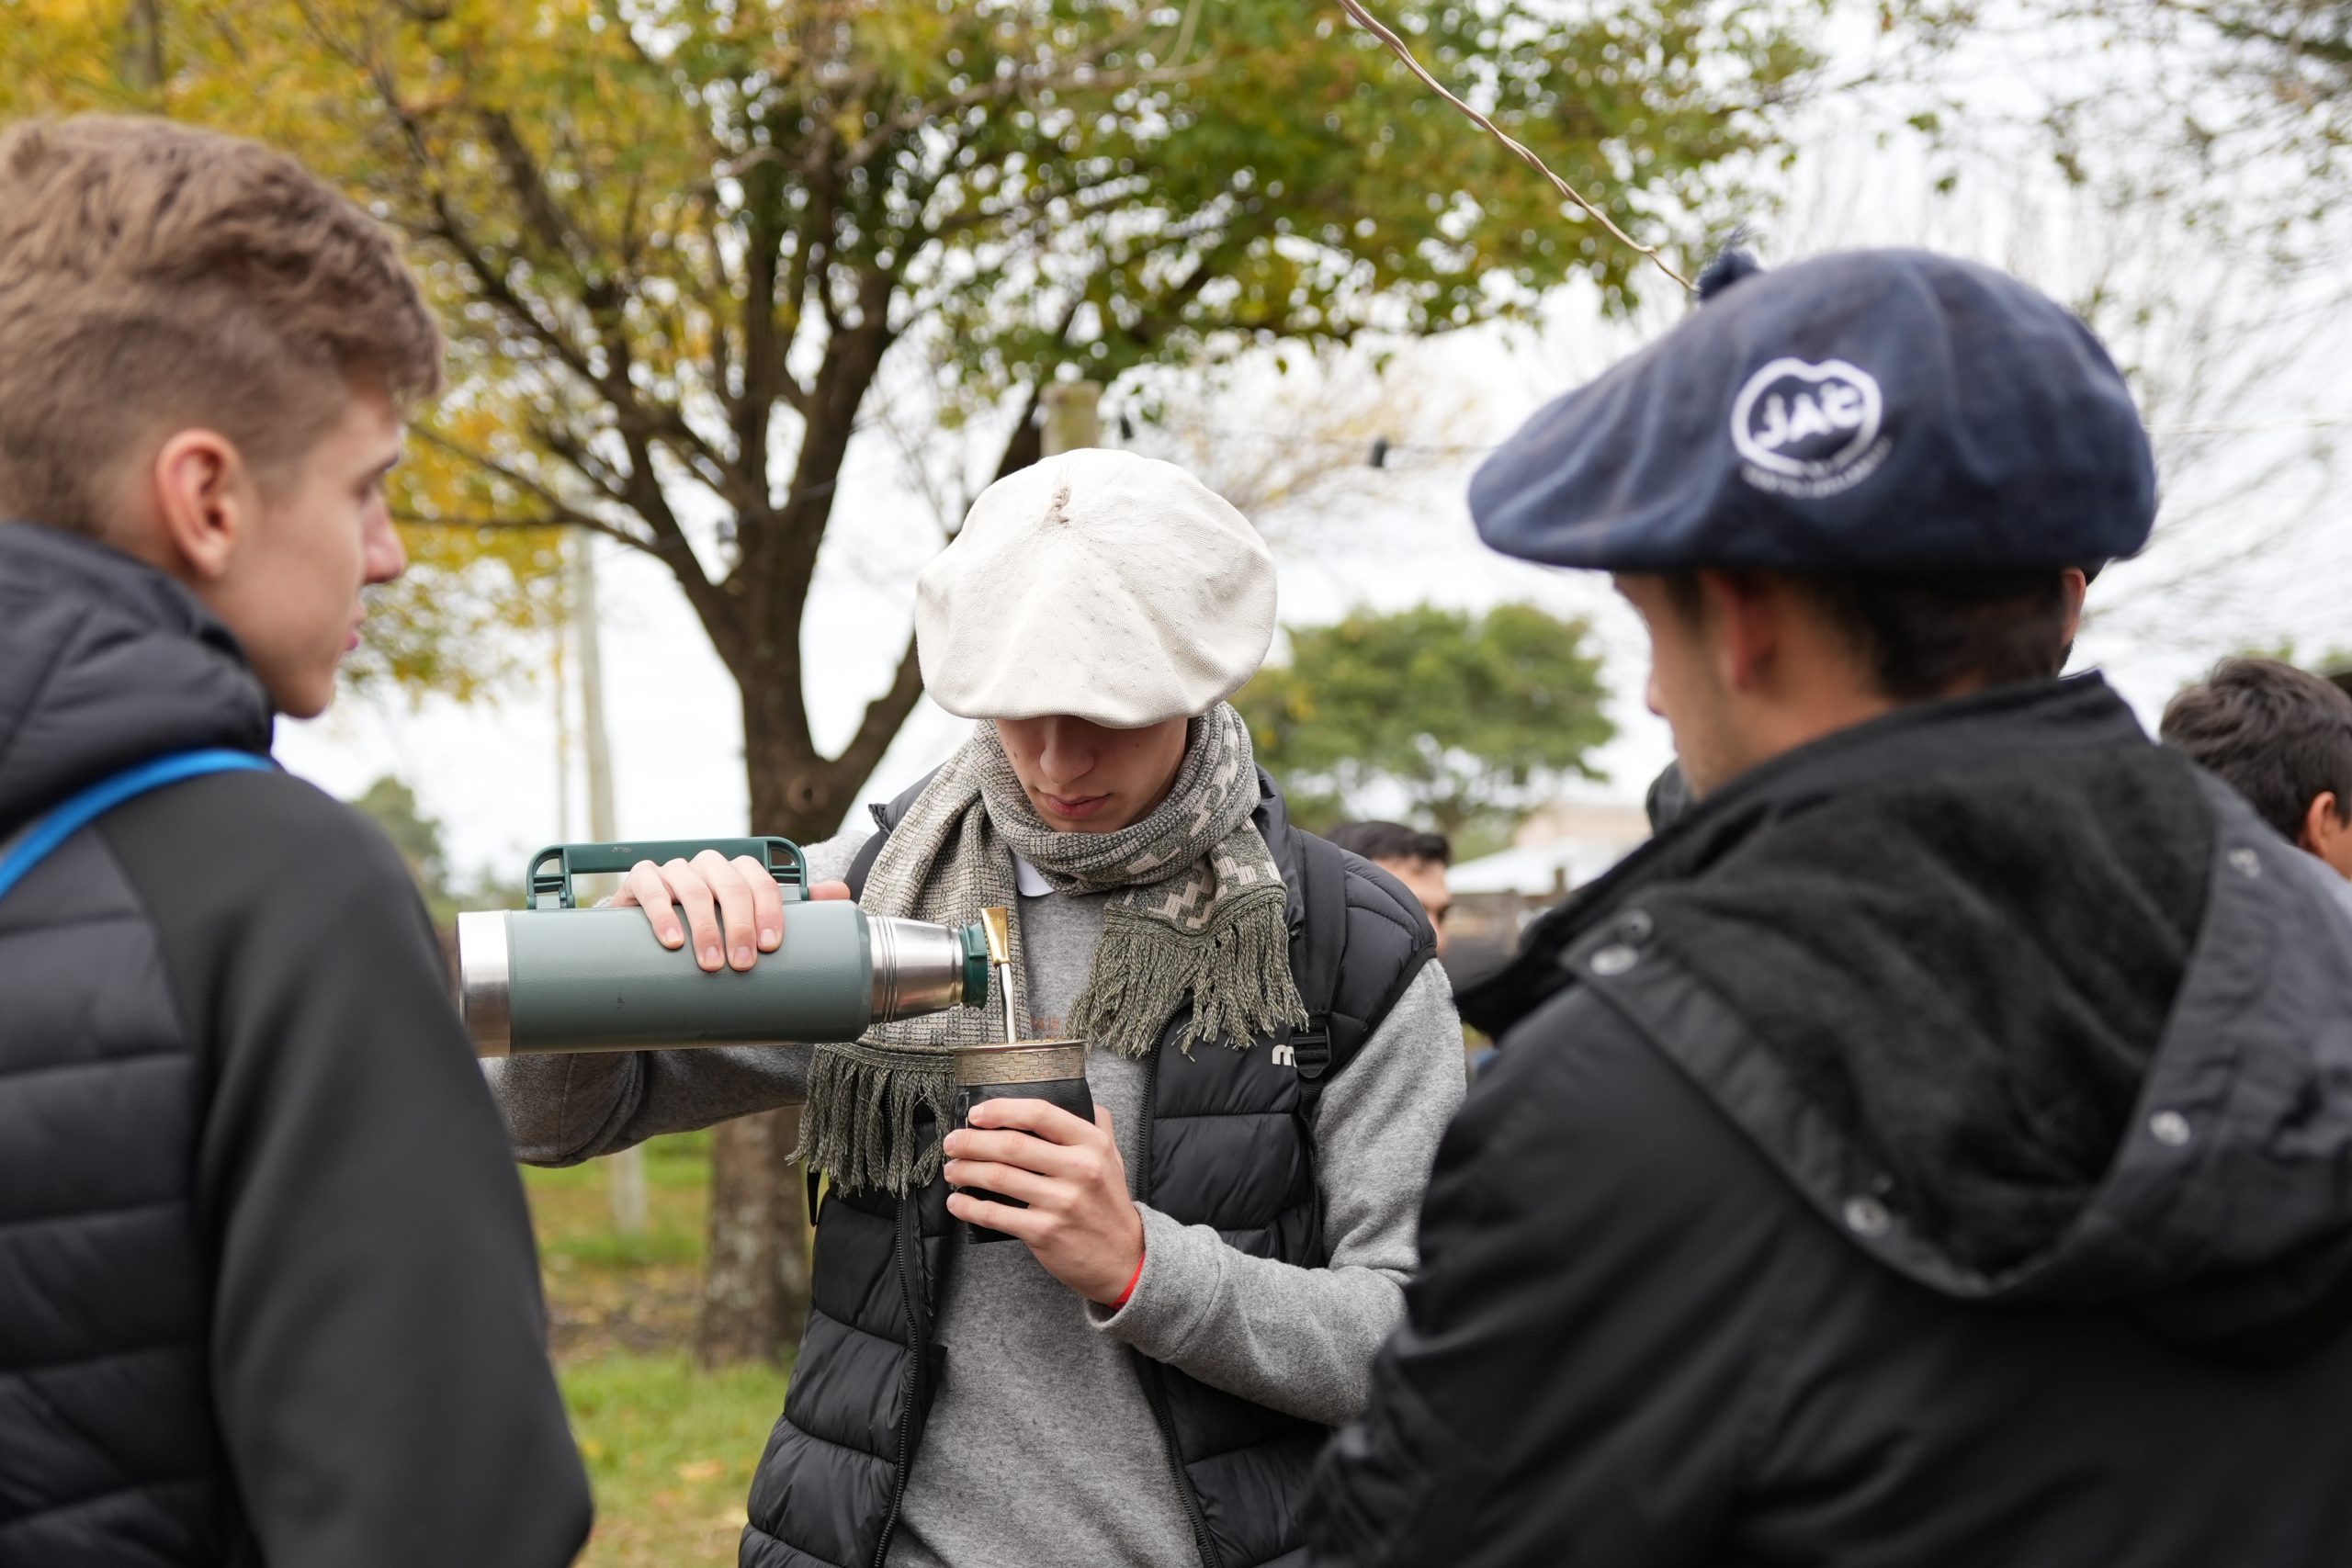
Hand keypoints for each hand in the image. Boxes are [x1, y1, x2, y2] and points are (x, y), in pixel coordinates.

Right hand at [612, 849, 851, 972]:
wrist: (652, 949)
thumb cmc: (712, 937)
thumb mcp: (750, 929)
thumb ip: (793, 912)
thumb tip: (842, 892)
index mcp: (739, 874)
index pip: (761, 880)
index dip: (769, 910)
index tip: (771, 947)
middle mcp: (708, 867)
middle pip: (730, 884)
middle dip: (739, 925)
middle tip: (741, 965)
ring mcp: (673, 871)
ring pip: (692, 886)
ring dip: (704, 925)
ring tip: (711, 964)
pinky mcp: (639, 882)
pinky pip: (650, 886)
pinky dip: (661, 912)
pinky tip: (672, 940)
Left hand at [944, 1102, 1143, 1305]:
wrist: (1124, 1258)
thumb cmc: (1110, 1205)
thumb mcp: (1113, 1158)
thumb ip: (1097, 1125)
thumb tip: (1077, 1094)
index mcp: (1092, 1144)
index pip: (1039, 1114)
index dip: (1002, 1110)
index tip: (976, 1114)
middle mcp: (1079, 1169)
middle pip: (1011, 1145)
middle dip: (972, 1141)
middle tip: (953, 1142)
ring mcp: (1061, 1202)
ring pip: (999, 1177)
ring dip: (966, 1170)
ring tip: (952, 1169)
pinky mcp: (1044, 1232)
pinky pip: (995, 1215)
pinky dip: (969, 1207)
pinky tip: (957, 1201)